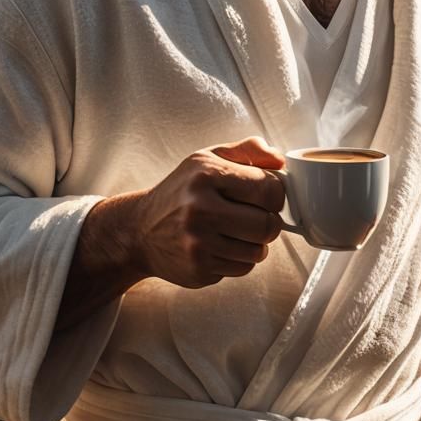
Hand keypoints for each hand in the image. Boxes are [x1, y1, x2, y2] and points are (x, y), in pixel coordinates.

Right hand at [132, 136, 285, 287]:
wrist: (140, 230)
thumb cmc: (181, 191)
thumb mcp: (208, 158)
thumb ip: (247, 150)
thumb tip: (279, 160)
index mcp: (205, 174)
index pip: (267, 188)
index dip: (275, 194)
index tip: (266, 195)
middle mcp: (200, 209)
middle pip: (267, 224)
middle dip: (269, 221)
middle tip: (256, 216)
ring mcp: (198, 243)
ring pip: (258, 251)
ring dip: (255, 242)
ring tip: (237, 230)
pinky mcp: (198, 269)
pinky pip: (243, 268)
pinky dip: (240, 258)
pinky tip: (223, 245)